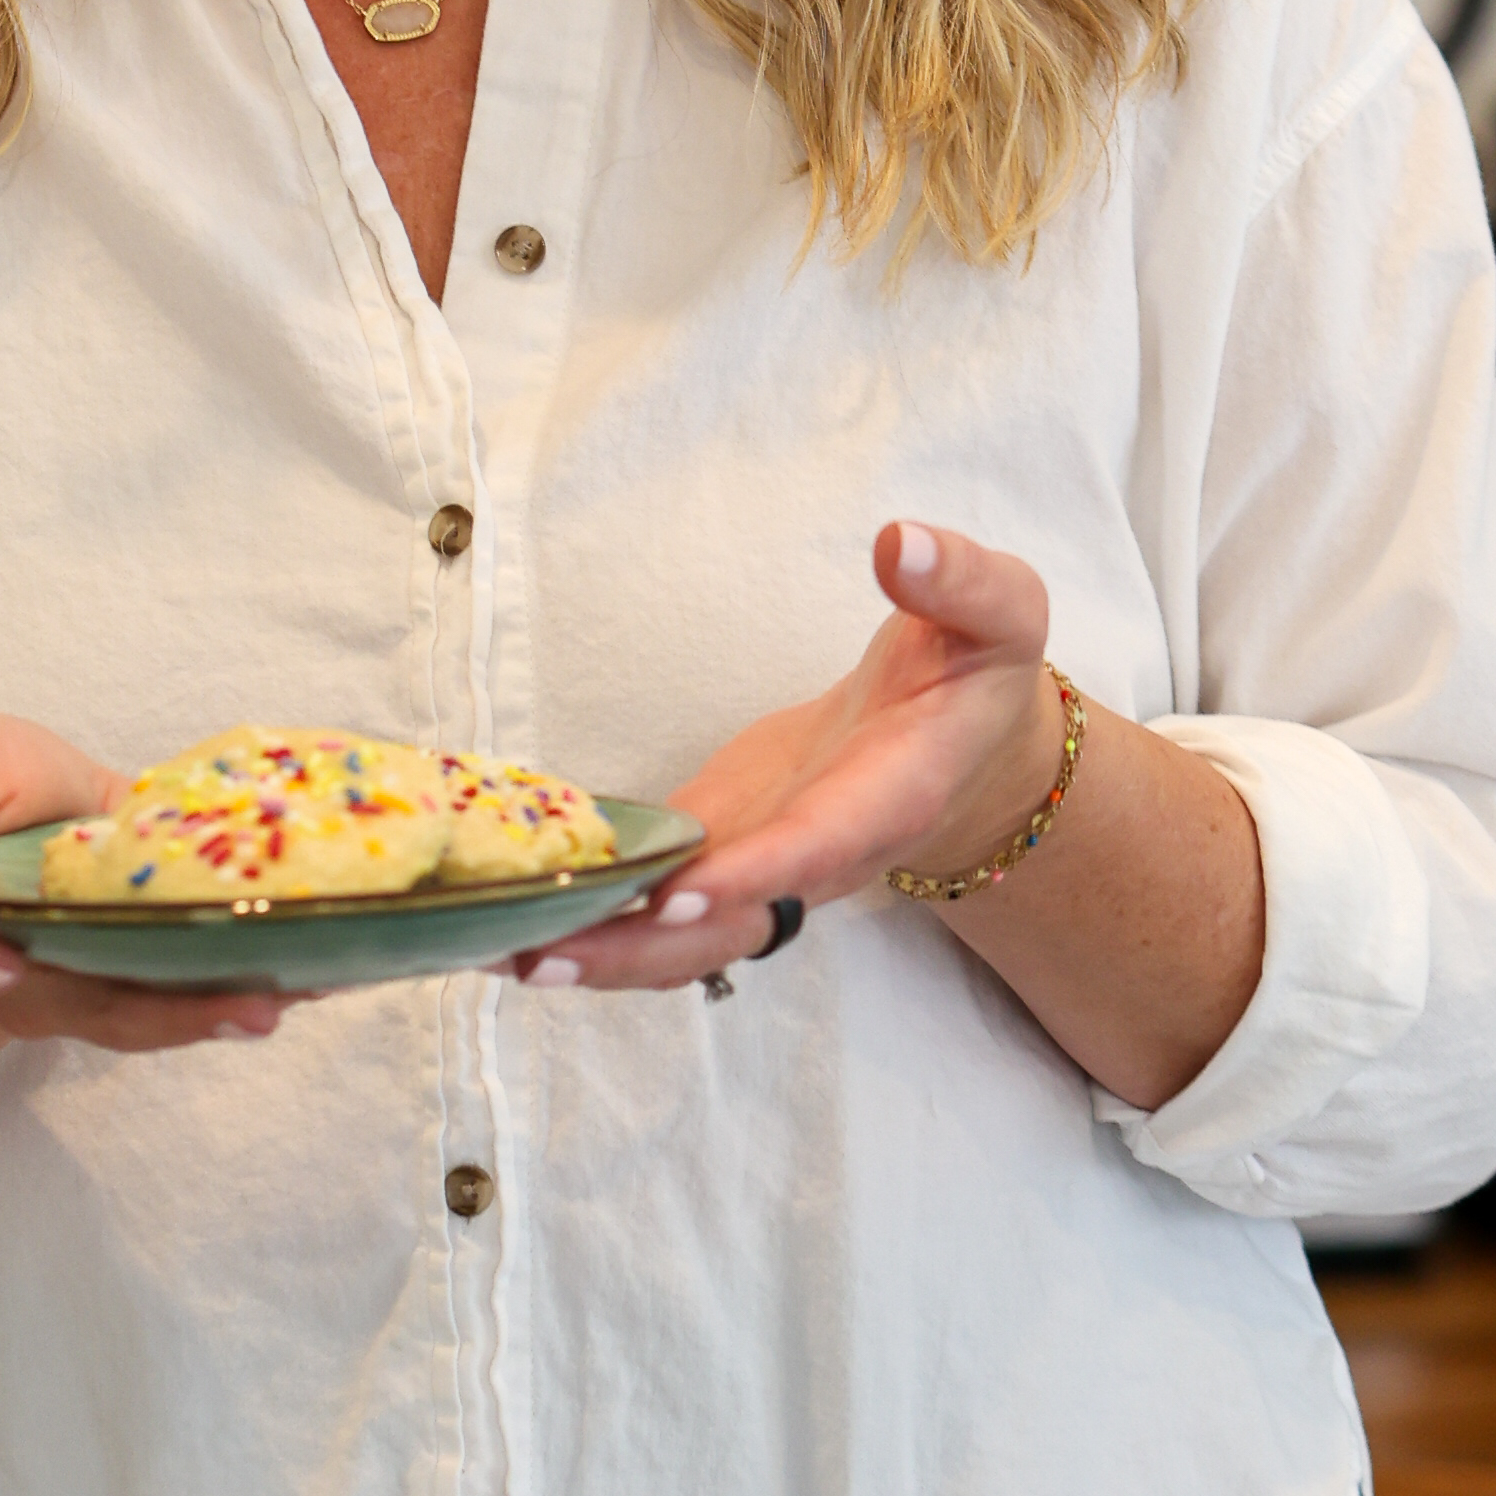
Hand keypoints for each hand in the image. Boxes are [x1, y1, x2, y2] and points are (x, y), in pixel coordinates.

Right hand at [0, 716, 288, 1058]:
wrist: (39, 818)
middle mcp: (24, 980)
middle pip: (82, 1009)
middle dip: (167, 1014)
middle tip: (243, 1009)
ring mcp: (97, 986)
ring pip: (156, 1013)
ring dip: (230, 1009)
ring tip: (299, 995)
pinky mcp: (160, 972)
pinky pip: (209, 984)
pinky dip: (269, 978)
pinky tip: (332, 968)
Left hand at [526, 520, 1059, 995]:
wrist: (961, 734)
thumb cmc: (975, 672)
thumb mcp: (1001, 612)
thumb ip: (964, 583)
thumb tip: (904, 543)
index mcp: (889, 796)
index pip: (821, 844)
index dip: (758, 874)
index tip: (686, 891)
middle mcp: (819, 852)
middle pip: (731, 923)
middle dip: (641, 945)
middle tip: (545, 951)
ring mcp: (764, 861)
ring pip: (682, 933)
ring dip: (597, 949)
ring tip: (494, 952)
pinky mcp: (719, 845)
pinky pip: (654, 898)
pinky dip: (588, 916)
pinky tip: (502, 922)